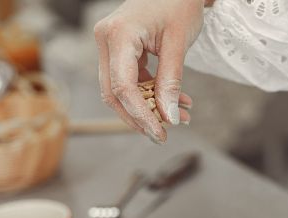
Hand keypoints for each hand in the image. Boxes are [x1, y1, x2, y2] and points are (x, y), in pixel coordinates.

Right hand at [94, 0, 203, 143]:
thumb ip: (171, 82)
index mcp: (118, 35)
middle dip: (141, 117)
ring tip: (181, 116)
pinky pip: (129, 80)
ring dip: (149, 108)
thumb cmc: (179, 4)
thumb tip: (169, 118)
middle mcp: (106, 40)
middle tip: (165, 135)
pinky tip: (176, 101)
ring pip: (121, 90)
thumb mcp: (178, 44)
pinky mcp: (118, 50)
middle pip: (114, 93)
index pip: (122, 87)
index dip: (140, 115)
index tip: (160, 134)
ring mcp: (109, 45)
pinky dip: (151, 94)